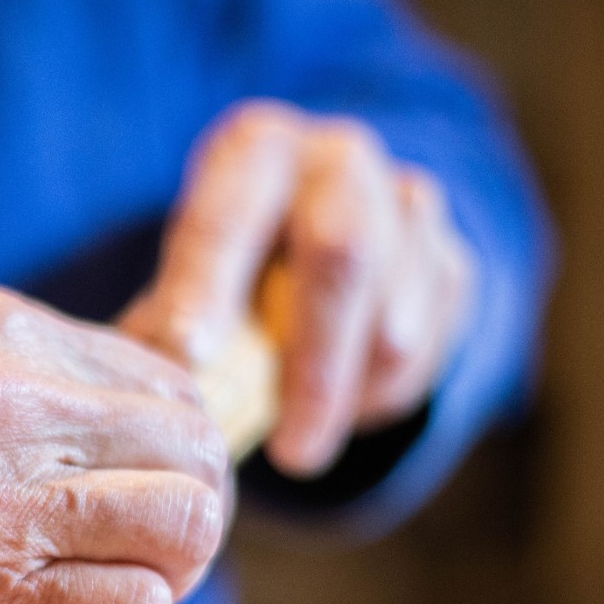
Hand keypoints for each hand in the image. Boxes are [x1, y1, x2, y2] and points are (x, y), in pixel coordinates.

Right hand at [0, 286, 228, 603]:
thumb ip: (24, 378)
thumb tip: (141, 403)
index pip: (171, 378)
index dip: (171, 448)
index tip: (132, 490)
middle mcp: (2, 396)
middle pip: (195, 449)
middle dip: (186, 512)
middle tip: (138, 552)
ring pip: (187, 526)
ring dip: (166, 572)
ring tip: (103, 587)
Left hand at [120, 100, 474, 476]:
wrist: (314, 244)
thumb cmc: (225, 269)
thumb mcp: (183, 278)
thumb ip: (167, 326)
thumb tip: (155, 394)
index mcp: (255, 151)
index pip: (230, 216)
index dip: (207, 288)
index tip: (189, 357)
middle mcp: (338, 160)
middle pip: (344, 254)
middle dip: (312, 366)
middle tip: (287, 453)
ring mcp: (407, 205)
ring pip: (397, 316)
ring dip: (348, 395)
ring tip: (300, 443)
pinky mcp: (449, 260)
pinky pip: (429, 346)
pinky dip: (382, 395)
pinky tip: (341, 407)